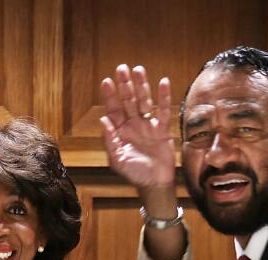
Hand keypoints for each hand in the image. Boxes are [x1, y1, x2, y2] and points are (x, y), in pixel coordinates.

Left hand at [99, 64, 174, 190]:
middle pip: (128, 100)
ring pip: (144, 101)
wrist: (154, 183)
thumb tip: (103, 119)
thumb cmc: (134, 173)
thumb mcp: (117, 159)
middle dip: (125, 85)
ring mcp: (148, 125)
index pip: (113, 109)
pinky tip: (163, 82)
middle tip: (122, 68)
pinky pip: (163, 111)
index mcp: (120, 131)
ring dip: (141, 86)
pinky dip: (164, 97)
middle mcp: (133, 124)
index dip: (110, 95)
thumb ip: (110, 140)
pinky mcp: (162, 129)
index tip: (107, 81)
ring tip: (139, 70)